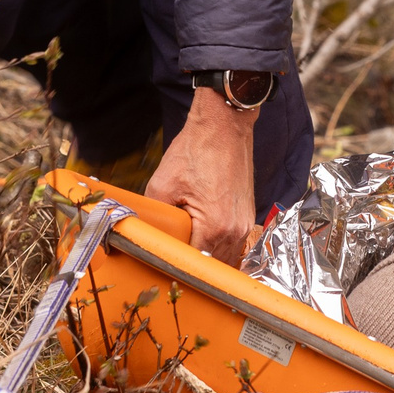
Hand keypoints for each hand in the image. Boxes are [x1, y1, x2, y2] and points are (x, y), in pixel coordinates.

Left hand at [147, 87, 257, 262]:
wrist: (224, 125)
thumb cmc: (197, 149)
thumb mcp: (162, 184)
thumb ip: (155, 217)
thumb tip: (146, 235)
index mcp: (215, 226)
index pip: (196, 265)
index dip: (178, 267)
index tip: (164, 266)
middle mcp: (236, 229)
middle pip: (214, 266)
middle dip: (194, 265)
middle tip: (172, 261)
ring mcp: (245, 222)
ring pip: (227, 257)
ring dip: (209, 258)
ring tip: (187, 253)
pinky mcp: (247, 213)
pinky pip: (234, 242)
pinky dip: (219, 245)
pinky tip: (202, 239)